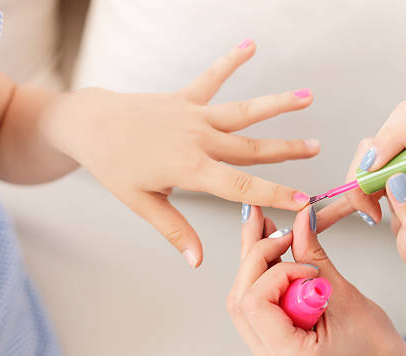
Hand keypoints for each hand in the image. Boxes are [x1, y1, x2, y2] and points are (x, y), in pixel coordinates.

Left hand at [40, 40, 317, 266]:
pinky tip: (250, 45)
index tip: (302, 200)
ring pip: (242, 112)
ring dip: (276, 105)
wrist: (88, 125)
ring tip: (306, 97)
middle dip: (287, 150)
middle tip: (316, 148)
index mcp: (189, 168)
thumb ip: (174, 230)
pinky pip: (212, 78)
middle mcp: (198, 139)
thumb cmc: (112, 165)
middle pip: (251, 148)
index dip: (274, 193)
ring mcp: (193, 115)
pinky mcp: (185, 98)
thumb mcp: (141, 203)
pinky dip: (231, 61)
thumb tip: (197, 260)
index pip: (240, 186)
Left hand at [227, 205, 405, 355]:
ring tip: (271, 233)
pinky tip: (272, 254)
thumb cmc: (376, 348)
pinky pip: (255, 309)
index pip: (256, 304)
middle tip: (279, 230)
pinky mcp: (270, 349)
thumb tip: (300, 221)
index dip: (276, 271)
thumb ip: (315, 257)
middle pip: (241, 300)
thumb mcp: (348, 297)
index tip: (306, 263)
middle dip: (256, 257)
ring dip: (255, 264)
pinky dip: (263, 279)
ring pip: (242, 302)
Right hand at [317, 102, 405, 287]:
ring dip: (361, 173)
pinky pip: (370, 161)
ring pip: (379, 140)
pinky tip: (365, 208)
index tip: (375, 171)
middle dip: (373, 155)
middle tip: (368, 194)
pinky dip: (358, 182)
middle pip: (402, 121)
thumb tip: (398, 179)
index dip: (398, 138)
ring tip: (368, 210)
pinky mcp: (398, 171)